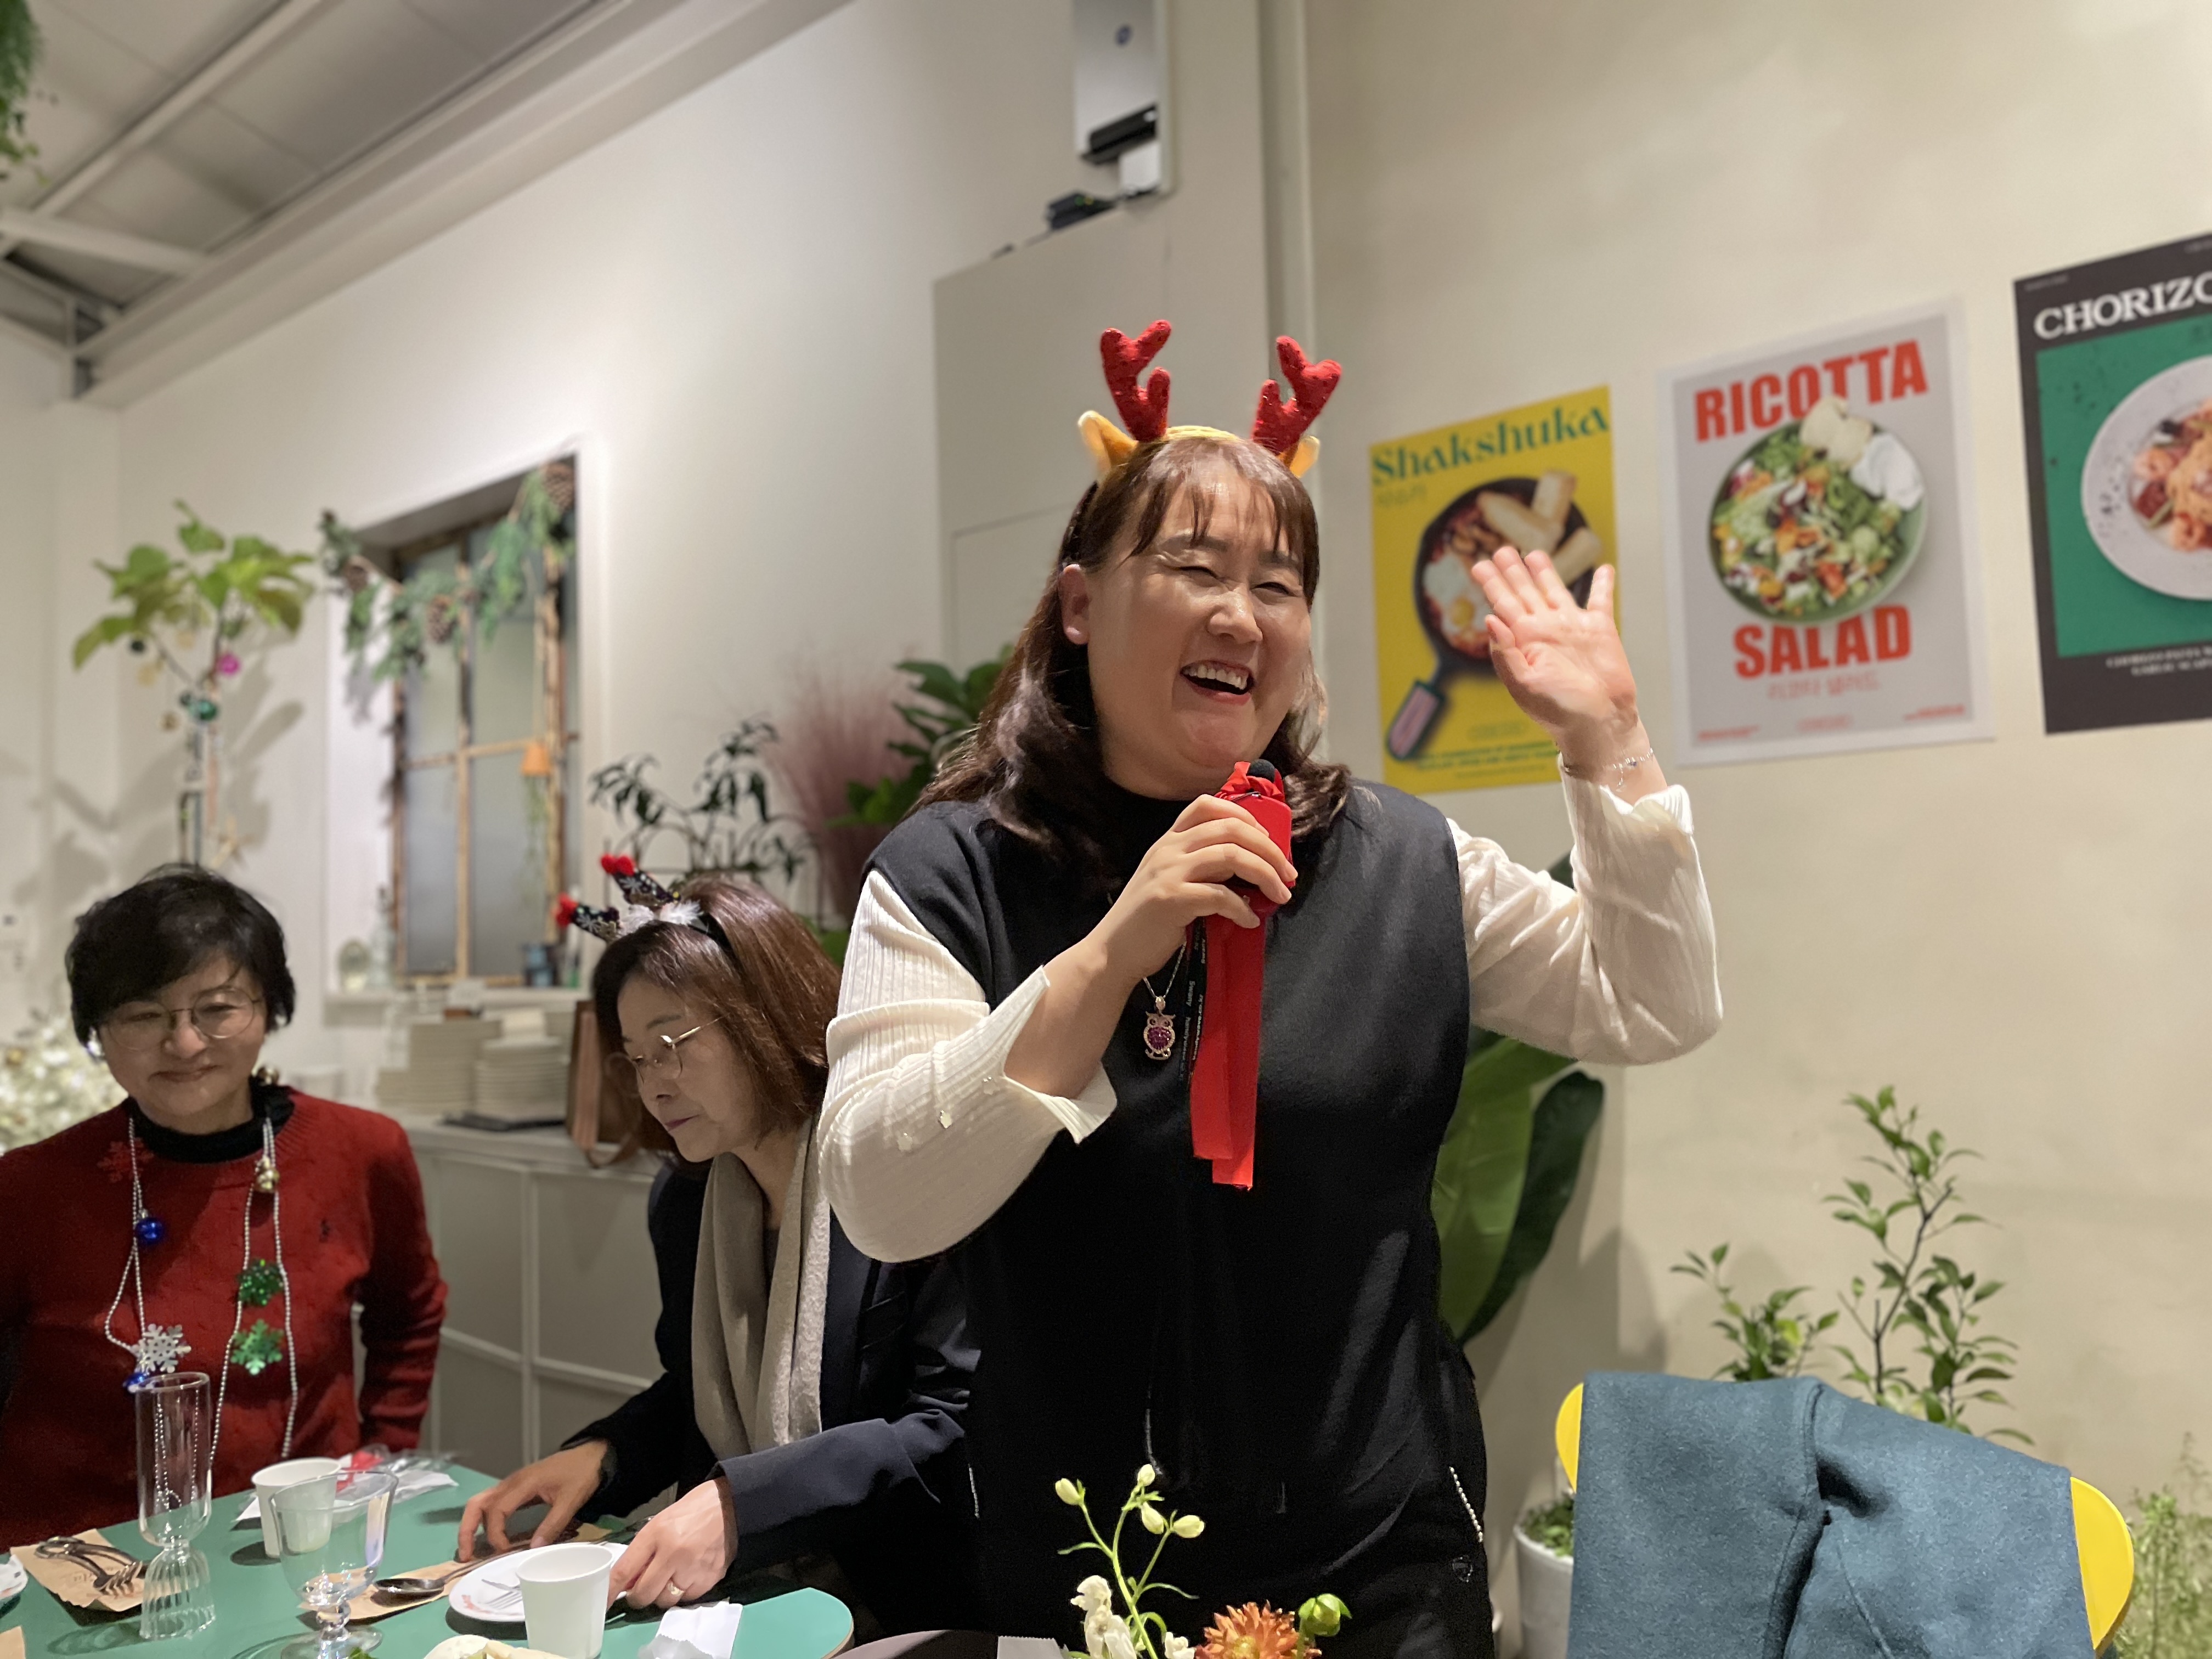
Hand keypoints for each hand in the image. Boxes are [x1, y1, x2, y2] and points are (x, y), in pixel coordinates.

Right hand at [458, 1440, 607, 1559]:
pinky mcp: (516, 1488)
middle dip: (466, 1529)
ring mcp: (511, 1484)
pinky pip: (492, 1504)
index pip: (497, 1510)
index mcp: (524, 1483)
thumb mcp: (571, 1500)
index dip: (495, 1534)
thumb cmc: (581, 1474)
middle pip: (477, 1503)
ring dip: (472, 1525)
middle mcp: (511, 1482)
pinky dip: (485, 1520)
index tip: (504, 1551)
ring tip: (470, 1551)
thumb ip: (553, 1524)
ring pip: (481, 1502)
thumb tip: (533, 1549)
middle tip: (465, 1555)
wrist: (591, 1456)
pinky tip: (490, 1537)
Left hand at [607, 1477, 737, 1609]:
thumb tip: (626, 1582)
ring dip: (662, 1595)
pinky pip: (688, 1599)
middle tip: (641, 1589)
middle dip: (638, 1596)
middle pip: (644, 1594)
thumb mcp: (659, 1524)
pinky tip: (688, 1576)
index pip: (625, 1571)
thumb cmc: (690, 1511)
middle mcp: (674, 1554)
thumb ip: (642, 1553)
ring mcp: (694, 1568)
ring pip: (666, 1601)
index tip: (602, 1602)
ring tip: (669, 1578)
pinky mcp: (711, 1578)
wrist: (730, 1504)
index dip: (609, 1591)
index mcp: (657, 1534)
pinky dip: (684, 1592)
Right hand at [1004, 793, 1296, 1100]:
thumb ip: (1202, 868)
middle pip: (1230, 828)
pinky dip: (1242, 908)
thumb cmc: (1147, 923)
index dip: (1246, 816)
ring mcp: (1168, 872)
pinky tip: (1250, 922)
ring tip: (1280, 895)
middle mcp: (1168, 849)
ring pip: (1230, 856)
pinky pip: (1220, 895)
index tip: (1269, 841)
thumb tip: (1248, 867)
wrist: (1112, 953)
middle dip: (1269, 849)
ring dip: (1265, 875)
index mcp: (1168, 841)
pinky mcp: (1171, 899)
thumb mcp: (1171, 882)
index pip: (1208, 805)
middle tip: (1289, 873)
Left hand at [1471, 547, 1641, 761]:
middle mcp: (1545, 629)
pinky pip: (1600, 600)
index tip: (1480, 564)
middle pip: (1524, 591)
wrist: (1599, 722)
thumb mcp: (1524, 685)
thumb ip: (1506, 654)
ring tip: (1533, 553)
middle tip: (1500, 550)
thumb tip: (1490, 619)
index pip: (1503, 604)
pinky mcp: (1600, 629)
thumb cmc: (1559, 711)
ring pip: (1555, 590)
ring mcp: (1572, 627)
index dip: (1491, 583)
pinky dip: (1603, 584)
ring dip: (1545, 572)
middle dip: (1512, 571)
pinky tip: (1604, 569)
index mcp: (1524, 641)